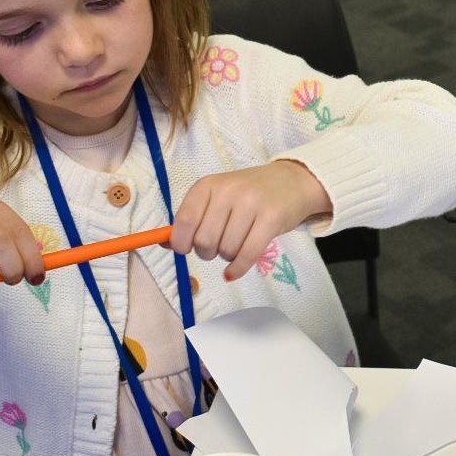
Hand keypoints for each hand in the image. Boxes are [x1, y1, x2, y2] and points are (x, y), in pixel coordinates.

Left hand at [170, 161, 331, 280]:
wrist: (292, 182)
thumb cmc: (249, 194)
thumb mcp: (217, 198)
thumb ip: (191, 218)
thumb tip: (164, 243)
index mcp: (208, 185)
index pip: (184, 221)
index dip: (181, 242)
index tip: (186, 248)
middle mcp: (228, 191)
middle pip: (204, 240)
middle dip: (207, 252)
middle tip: (217, 246)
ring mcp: (251, 204)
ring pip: (226, 250)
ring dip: (227, 257)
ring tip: (235, 245)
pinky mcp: (272, 219)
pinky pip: (247, 254)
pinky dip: (237, 269)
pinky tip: (233, 272)